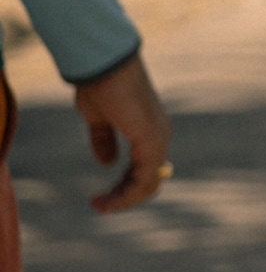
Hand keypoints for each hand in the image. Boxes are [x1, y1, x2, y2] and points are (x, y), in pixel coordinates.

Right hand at [73, 54, 171, 212]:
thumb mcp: (99, 119)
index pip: (146, 170)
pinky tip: (106, 199)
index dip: (125, 188)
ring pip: (148, 183)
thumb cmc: (102, 86)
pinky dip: (126, 194)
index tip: (100, 199)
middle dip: (124, 197)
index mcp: (150, 131)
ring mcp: (158, 137)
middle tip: (98, 205)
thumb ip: (104, 140)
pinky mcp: (151, 139)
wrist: (104, 66)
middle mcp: (160, 135)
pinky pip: (144, 178)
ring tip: (99, 205)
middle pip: (150, 181)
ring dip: (123, 200)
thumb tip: (107, 162)